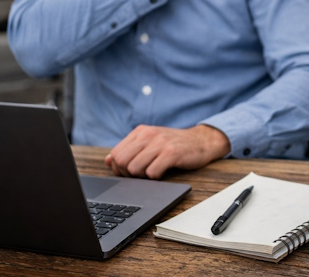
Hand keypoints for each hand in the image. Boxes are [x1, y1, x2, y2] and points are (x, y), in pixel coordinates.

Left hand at [104, 124, 230, 178]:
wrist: (202, 141)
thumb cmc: (174, 144)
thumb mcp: (150, 142)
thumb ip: (129, 149)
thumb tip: (107, 160)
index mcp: (141, 131)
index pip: (115, 154)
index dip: (119, 168)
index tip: (130, 171)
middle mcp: (149, 134)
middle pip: (122, 162)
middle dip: (128, 174)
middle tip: (142, 173)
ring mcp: (161, 143)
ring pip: (135, 169)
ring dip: (142, 176)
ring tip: (153, 171)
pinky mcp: (172, 153)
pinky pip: (152, 172)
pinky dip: (155, 177)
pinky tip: (163, 171)